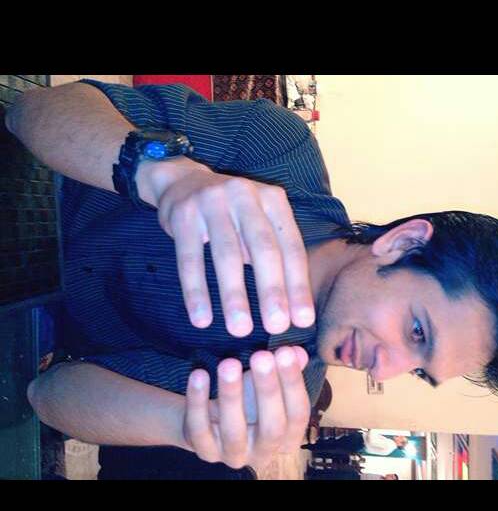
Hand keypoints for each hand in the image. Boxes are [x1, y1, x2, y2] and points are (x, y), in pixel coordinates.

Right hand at [148, 157, 315, 336]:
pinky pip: (190, 258)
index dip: (298, 286)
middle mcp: (246, 196)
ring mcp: (213, 202)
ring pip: (226, 255)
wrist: (182, 182)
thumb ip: (274, 258)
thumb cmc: (231, 216)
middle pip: (263, 249)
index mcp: (273, 200)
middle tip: (276, 327)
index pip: (290, 247)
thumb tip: (294, 311)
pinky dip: (196, 291)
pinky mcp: (183, 214)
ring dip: (233, 296)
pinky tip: (200, 319)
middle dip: (271, 291)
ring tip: (239, 329)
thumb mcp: (258, 225)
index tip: (302, 321)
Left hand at [181, 346, 309, 468]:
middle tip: (261, 356)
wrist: (209, 419)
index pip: (298, 415)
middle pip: (272, 427)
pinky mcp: (205, 451)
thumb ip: (283, 370)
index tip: (285, 352)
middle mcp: (263, 453)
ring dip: (232, 395)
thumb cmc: (247, 401)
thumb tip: (297, 352)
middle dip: (267, 389)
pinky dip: (198, 401)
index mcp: (287, 439)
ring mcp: (233, 455)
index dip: (293, 383)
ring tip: (229, 363)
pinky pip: (200, 428)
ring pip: (234, 431)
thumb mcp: (265, 385)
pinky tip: (199, 375)